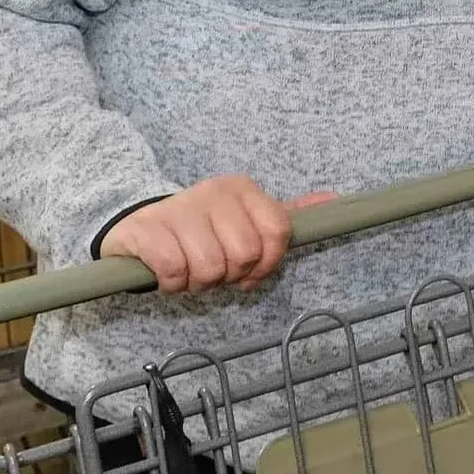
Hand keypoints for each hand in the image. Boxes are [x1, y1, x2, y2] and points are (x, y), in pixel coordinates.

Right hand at [99, 176, 334, 292]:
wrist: (139, 224)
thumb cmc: (201, 228)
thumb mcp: (246, 217)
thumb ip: (287, 214)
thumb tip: (334, 201)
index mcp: (244, 189)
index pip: (278, 232)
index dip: (266, 263)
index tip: (249, 272)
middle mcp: (214, 192)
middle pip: (245, 255)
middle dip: (230, 275)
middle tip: (213, 270)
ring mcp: (179, 208)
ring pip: (211, 268)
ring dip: (199, 283)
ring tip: (190, 271)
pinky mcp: (148, 229)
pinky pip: (175, 271)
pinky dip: (173, 284)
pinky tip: (168, 275)